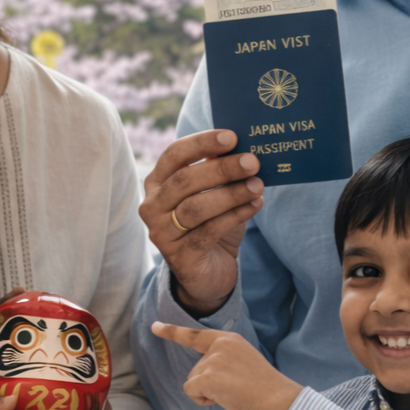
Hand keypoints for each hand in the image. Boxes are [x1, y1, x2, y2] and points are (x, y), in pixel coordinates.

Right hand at [138, 131, 263, 315]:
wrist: (207, 272)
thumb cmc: (210, 224)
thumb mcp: (213, 193)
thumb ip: (217, 169)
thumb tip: (238, 146)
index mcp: (157, 182)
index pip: (174, 155)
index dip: (202, 143)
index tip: (232, 137)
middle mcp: (152, 206)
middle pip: (185, 180)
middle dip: (221, 169)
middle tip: (252, 162)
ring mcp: (162, 233)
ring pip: (196, 207)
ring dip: (231, 194)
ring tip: (257, 185)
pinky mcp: (179, 257)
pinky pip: (209, 231)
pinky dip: (235, 216)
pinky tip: (255, 205)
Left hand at [151, 322, 301, 409]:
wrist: (277, 398)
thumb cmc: (264, 388)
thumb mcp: (244, 361)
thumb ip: (224, 359)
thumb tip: (204, 376)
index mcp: (229, 339)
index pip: (195, 334)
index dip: (172, 331)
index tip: (154, 327)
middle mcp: (219, 345)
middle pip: (195, 369)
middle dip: (209, 383)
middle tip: (235, 388)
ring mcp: (212, 360)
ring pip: (193, 381)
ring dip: (208, 393)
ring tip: (233, 393)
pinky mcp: (207, 377)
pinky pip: (191, 391)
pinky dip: (203, 400)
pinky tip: (224, 399)